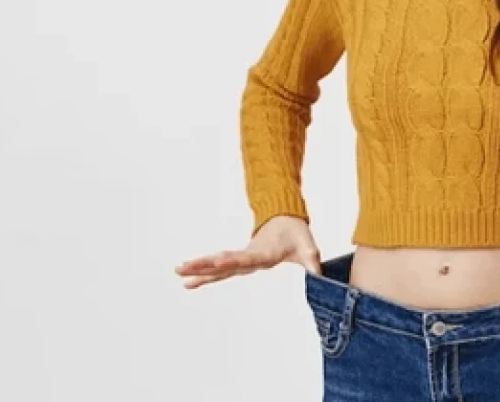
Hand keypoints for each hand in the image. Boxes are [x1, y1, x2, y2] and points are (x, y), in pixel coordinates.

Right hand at [175, 215, 321, 289]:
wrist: (284, 216)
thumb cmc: (296, 232)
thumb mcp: (308, 246)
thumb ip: (313, 261)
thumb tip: (321, 278)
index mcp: (263, 252)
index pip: (245, 258)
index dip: (231, 260)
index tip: (216, 260)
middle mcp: (249, 255)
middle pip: (223, 261)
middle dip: (204, 265)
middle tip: (182, 268)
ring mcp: (242, 257)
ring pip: (218, 266)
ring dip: (199, 269)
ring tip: (179, 274)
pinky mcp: (240, 260)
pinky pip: (220, 269)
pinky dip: (205, 275)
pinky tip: (190, 283)